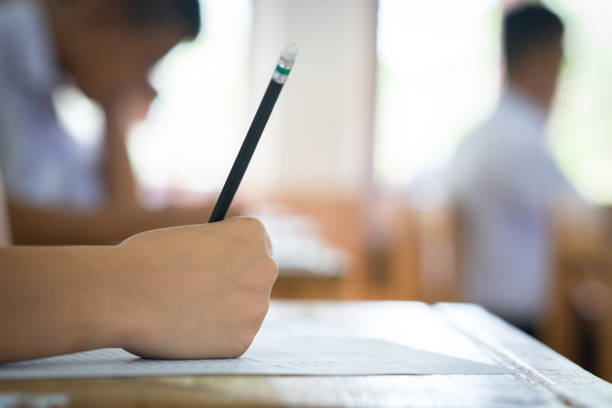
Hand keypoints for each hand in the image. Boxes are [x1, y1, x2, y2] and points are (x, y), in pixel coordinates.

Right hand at [115, 217, 276, 358]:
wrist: (124, 295)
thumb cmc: (146, 259)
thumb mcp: (190, 238)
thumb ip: (215, 251)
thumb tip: (222, 269)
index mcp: (253, 234)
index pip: (256, 243)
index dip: (234, 254)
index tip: (220, 262)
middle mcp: (265, 268)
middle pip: (257, 277)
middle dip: (236, 284)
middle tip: (206, 292)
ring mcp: (256, 308)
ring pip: (243, 311)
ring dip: (223, 313)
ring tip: (183, 311)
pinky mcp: (242, 342)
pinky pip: (229, 339)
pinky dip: (211, 339)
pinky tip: (184, 331)